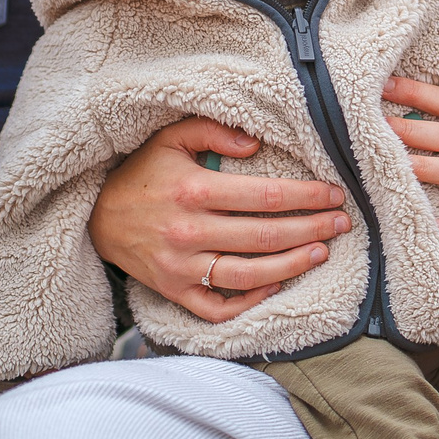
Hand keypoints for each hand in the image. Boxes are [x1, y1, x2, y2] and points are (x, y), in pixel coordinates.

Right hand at [88, 116, 352, 324]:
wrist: (96, 216)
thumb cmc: (141, 173)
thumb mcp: (170, 137)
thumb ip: (212, 131)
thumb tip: (256, 143)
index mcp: (193, 190)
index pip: (265, 196)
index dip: (306, 196)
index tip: (334, 193)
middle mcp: (189, 232)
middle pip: (266, 236)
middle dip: (312, 229)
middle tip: (342, 222)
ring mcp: (181, 268)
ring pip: (250, 276)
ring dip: (292, 265)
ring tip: (321, 252)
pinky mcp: (174, 292)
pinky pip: (218, 307)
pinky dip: (250, 301)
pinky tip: (276, 285)